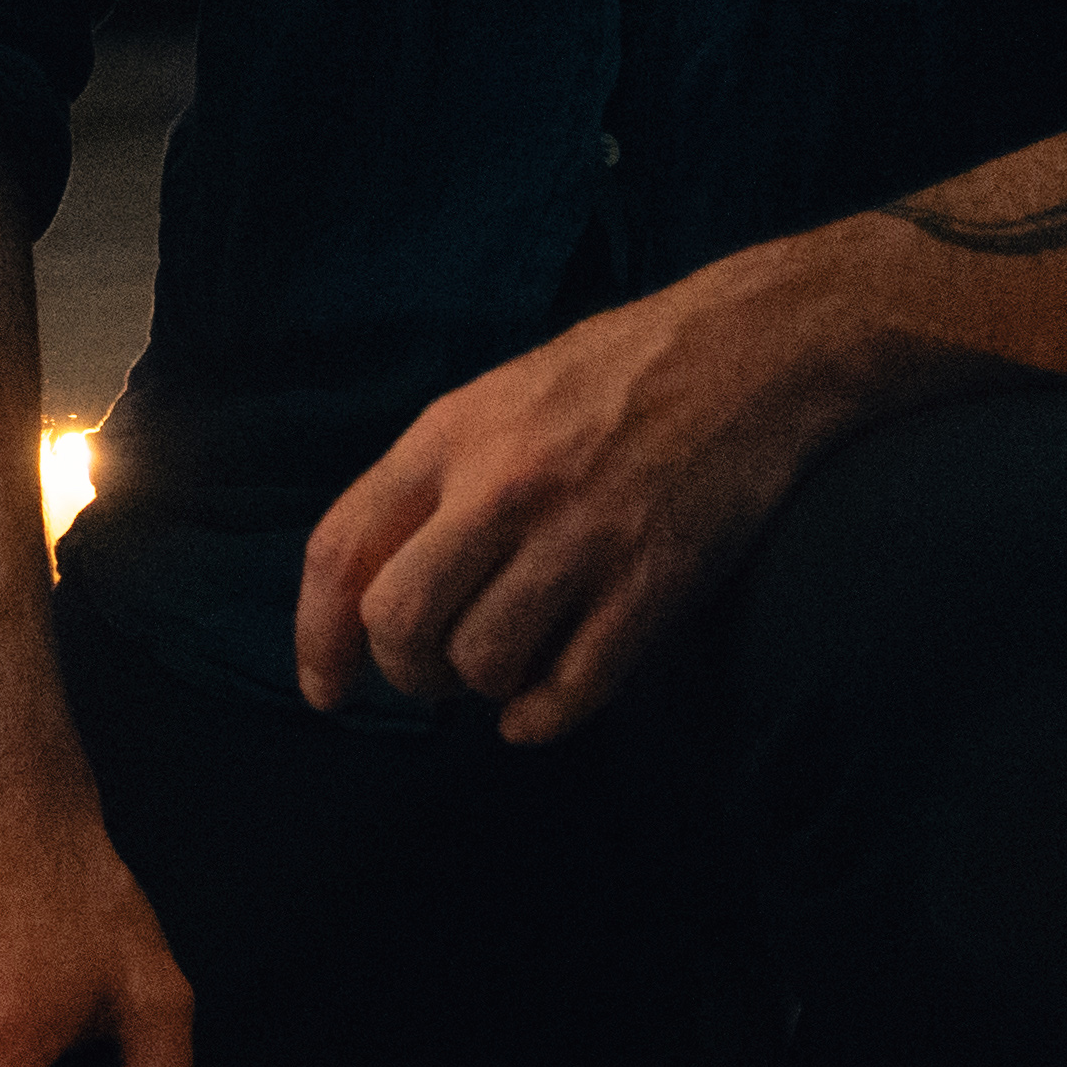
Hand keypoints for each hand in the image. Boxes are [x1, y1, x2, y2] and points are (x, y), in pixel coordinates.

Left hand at [288, 257, 884, 742]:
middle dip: (405, 671)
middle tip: (433, 675)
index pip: (341, 549)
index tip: (325, 689)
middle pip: (399, 621)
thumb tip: (374, 583)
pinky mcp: (653, 579)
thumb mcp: (495, 399)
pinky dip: (542, 717)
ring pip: (481, 660)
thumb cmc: (614, 376)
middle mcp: (501, 486)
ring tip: (503, 669)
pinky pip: (573, 685)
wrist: (750, 348)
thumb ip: (433, 480)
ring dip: (481, 688)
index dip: (316, 636)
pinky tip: (538, 709)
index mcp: (448, 436)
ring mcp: (579, 534)